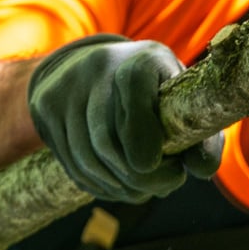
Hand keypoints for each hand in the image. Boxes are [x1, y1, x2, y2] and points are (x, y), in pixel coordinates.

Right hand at [29, 34, 222, 201]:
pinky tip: (120, 187)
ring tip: (146, 191)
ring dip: (120, 186)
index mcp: (140, 59)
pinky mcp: (46, 108)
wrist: (99, 64)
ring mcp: (66, 88)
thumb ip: (202, 134)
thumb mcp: (185, 100)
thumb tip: (201, 170)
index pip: (134, 88)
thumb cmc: (158, 90)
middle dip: (140, 176)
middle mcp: (97, 67)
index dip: (142, 132)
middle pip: (108, 138)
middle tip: (168, 185)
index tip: (159, 165)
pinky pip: (71, 163)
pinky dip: (99, 185)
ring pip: (87, 157)